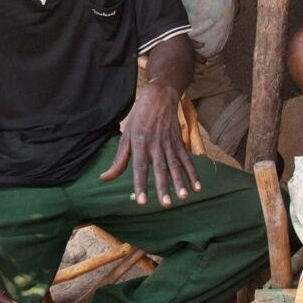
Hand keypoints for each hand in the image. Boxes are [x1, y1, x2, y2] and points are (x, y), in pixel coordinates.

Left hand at [100, 80, 201, 206]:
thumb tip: (104, 178)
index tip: (142, 202)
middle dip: (163, 187)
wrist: (159, 97)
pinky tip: (198, 188)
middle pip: (160, 169)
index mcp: (139, 144)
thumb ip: (119, 161)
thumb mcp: (126, 137)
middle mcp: (155, 145)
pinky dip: (193, 174)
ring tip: (183, 197)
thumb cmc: (139, 119)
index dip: (140, 185)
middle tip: (166, 205)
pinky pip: (187, 160)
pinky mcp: (179, 142)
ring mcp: (169, 144)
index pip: (139, 168)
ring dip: (180, 182)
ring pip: (175, 166)